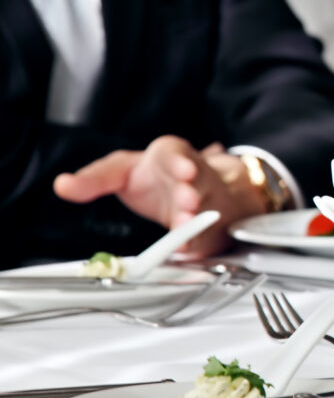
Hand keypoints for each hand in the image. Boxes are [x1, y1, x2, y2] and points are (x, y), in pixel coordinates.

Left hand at [53, 136, 267, 256]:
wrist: (187, 189)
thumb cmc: (153, 177)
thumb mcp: (120, 171)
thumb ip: (93, 179)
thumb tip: (62, 185)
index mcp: (169, 156)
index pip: (176, 153)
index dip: (181, 162)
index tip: (185, 170)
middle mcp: (192, 175)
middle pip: (197, 181)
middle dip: (192, 192)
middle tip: (188, 201)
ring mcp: (203, 198)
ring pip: (205, 206)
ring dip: (196, 216)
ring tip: (185, 222)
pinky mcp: (206, 222)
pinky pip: (205, 231)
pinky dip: (197, 238)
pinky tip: (187, 244)